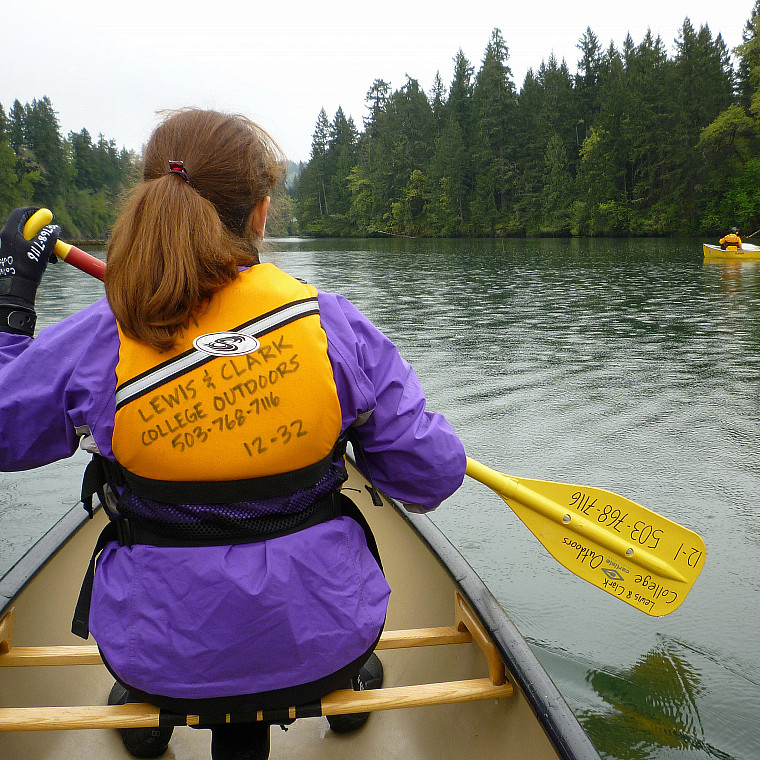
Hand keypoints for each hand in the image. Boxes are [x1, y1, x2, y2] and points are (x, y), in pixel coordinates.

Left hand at [0, 207, 60, 335]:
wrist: (15, 289)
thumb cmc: (27, 269)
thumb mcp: (42, 250)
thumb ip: (49, 236)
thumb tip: (55, 227)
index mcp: (10, 232)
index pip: (21, 213)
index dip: (34, 211)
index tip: (46, 215)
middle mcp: (5, 238)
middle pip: (24, 226)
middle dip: (40, 231)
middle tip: (52, 236)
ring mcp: (6, 248)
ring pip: (25, 239)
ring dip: (40, 243)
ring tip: (52, 254)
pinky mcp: (9, 257)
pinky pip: (23, 249)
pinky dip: (35, 251)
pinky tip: (46, 261)